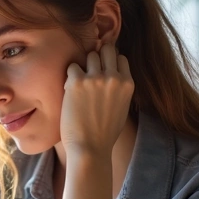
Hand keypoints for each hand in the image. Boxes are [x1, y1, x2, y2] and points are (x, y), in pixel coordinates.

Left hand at [60, 41, 134, 156]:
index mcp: (128, 83)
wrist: (90, 149)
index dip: (109, 63)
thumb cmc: (104, 133)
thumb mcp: (122, 108)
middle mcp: (114, 77)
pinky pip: (72, 66)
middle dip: (97, 58)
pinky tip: (70, 92)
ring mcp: (96, 78)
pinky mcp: (77, 82)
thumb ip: (119, 89)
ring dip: (83, 66)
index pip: (120, 58)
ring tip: (80, 85)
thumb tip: (111, 74)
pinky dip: (70, 76)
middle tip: (89, 73)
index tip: (102, 73)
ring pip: (90, 55)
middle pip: (106, 50)